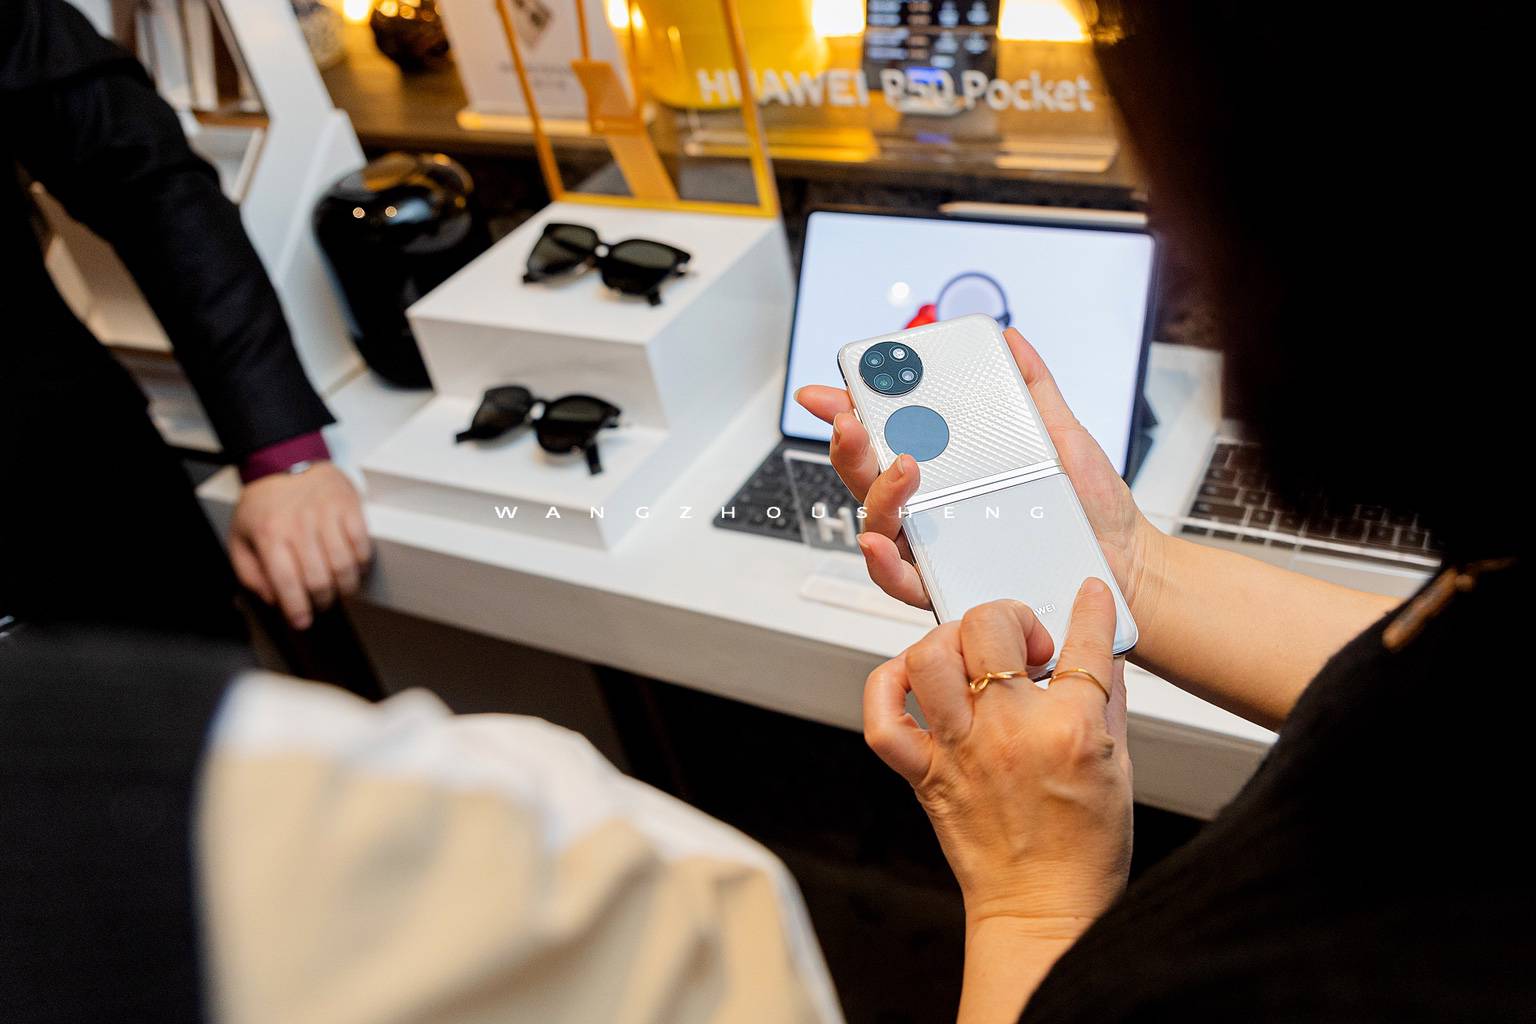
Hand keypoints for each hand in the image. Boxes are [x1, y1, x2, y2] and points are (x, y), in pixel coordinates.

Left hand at [229, 462, 370, 629]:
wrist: (286, 460)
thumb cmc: (265, 503)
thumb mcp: (241, 537)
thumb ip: (250, 573)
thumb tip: (273, 598)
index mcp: (269, 535)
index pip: (285, 582)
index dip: (297, 609)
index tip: (302, 621)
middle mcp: (298, 526)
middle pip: (318, 579)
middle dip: (323, 601)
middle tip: (322, 604)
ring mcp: (325, 514)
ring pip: (343, 565)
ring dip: (346, 586)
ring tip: (341, 589)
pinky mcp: (347, 506)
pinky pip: (361, 543)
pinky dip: (361, 561)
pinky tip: (353, 564)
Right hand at [796, 327, 1163, 617]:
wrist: (1125, 562)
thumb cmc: (1087, 507)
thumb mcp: (1059, 433)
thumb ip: (1030, 387)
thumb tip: (1009, 340)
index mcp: (947, 468)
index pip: (888, 435)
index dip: (853, 410)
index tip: (836, 386)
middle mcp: (932, 508)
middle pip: (869, 475)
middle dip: (848, 443)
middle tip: (850, 418)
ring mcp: (936, 547)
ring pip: (878, 523)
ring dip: (875, 491)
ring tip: (903, 466)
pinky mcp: (949, 587)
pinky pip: (902, 579)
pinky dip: (882, 562)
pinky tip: (877, 541)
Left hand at [865, 581, 1132, 926]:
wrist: (1043, 911)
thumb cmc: (1083, 851)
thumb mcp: (1121, 768)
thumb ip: (1108, 703)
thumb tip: (1102, 657)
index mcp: (1070, 731)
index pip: (1086, 646)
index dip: (1092, 610)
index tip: (1089, 596)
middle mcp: (1009, 733)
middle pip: (989, 629)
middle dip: (1007, 617)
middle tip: (1020, 644)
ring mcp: (961, 752)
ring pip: (929, 658)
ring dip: (949, 642)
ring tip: (970, 658)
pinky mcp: (925, 775)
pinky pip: (882, 718)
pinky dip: (886, 686)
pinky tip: (912, 681)